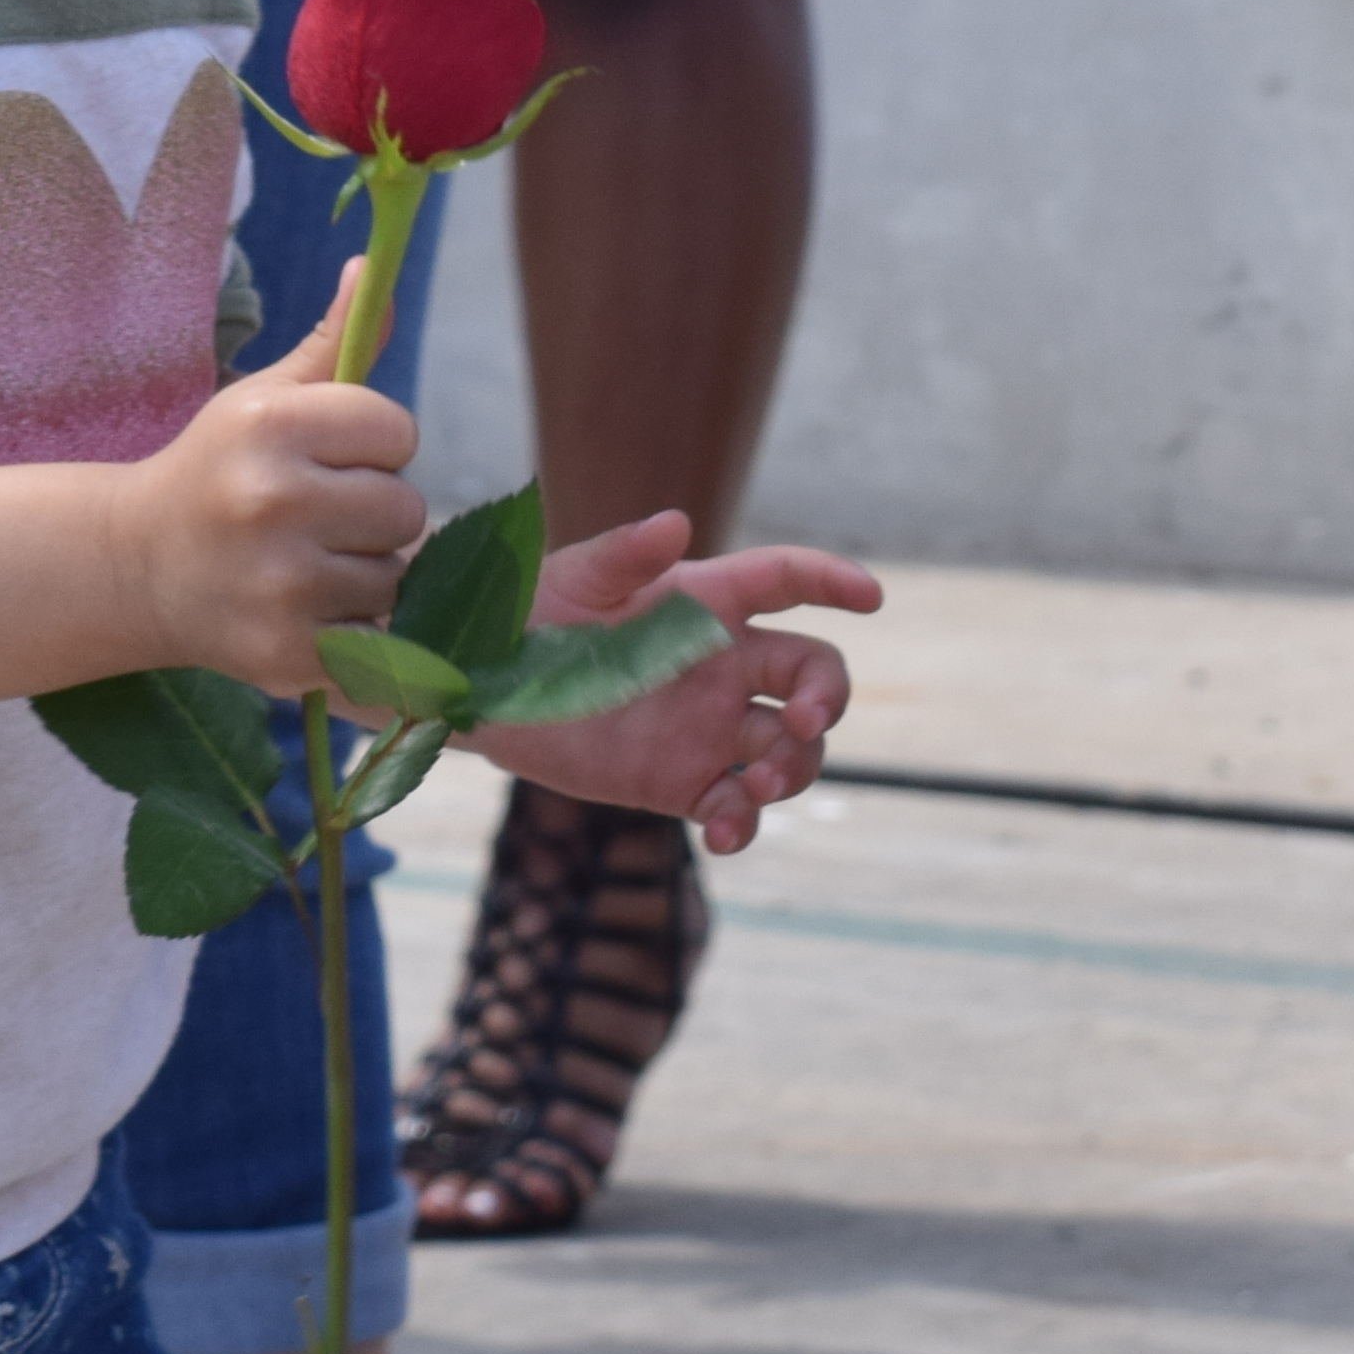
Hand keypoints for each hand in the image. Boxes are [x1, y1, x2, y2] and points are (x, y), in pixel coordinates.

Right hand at [107, 261, 425, 693]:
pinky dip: (356, 629)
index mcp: (273, 427)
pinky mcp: (286, 652)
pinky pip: (378, 636)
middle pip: (406, 507)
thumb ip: (333, 340)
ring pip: (396, 574)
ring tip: (302, 564)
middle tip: (311, 519)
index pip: (397, 431)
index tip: (325, 460)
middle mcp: (273, 501)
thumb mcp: (263, 397)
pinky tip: (305, 609)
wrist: (132, 568)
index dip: (371, 447)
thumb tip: (375, 264)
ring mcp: (279, 584)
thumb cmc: (216, 470)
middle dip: (371, 513)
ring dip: (364, 573)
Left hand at [462, 511, 872, 850]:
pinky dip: (744, 824)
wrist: (482, 688)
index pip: (788, 583)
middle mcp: (725, 666)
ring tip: (762, 783)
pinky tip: (729, 831)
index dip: (835, 582)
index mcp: (708, 604)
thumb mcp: (571, 579)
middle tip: (803, 719)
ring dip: (795, 766)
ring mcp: (709, 728)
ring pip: (788, 748)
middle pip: (812, 675)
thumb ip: (624, 554)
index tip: (870, 597)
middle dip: (827, 697)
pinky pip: (733, 806)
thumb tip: (676, 521)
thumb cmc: (528, 615)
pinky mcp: (680, 781)